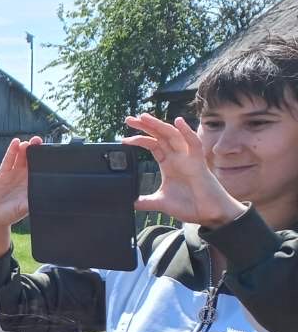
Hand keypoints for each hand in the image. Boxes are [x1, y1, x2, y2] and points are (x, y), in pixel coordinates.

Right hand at [0, 136, 36, 258]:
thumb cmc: (9, 215)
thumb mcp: (22, 209)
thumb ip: (30, 202)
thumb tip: (43, 198)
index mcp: (31, 185)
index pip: (39, 169)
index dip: (43, 160)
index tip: (47, 151)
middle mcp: (24, 178)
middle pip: (31, 160)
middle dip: (35, 150)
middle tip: (38, 141)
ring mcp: (13, 174)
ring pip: (21, 158)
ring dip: (24, 149)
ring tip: (27, 142)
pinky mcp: (2, 173)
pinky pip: (8, 160)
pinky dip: (12, 151)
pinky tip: (16, 142)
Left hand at [125, 113, 246, 228]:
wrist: (209, 213)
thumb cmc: (190, 205)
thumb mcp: (161, 202)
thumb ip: (146, 202)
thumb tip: (131, 203)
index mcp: (168, 163)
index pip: (152, 145)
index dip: (139, 139)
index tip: (123, 139)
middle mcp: (178, 157)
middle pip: (160, 136)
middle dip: (145, 126)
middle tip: (129, 119)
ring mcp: (188, 158)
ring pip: (173, 135)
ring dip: (159, 125)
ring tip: (144, 118)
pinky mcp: (199, 163)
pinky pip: (194, 144)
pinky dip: (186, 132)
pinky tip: (178, 122)